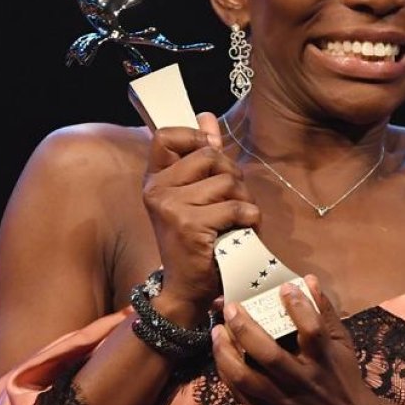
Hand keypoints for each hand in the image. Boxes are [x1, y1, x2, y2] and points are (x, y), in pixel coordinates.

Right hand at [142, 112, 260, 316]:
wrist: (188, 288)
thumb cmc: (196, 240)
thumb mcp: (195, 196)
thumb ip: (200, 155)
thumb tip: (206, 116)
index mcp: (155, 180)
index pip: (165, 136)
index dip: (194, 137)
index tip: (209, 153)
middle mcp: (157, 190)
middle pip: (211, 156)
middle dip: (232, 177)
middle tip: (231, 202)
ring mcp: (171, 207)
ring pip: (228, 182)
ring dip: (243, 202)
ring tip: (235, 222)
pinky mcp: (190, 225)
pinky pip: (236, 208)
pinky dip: (249, 220)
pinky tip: (240, 233)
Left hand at [212, 276, 381, 404]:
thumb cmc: (344, 380)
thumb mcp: (342, 345)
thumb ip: (325, 312)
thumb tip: (310, 280)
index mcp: (324, 360)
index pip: (311, 329)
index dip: (298, 306)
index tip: (284, 287)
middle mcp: (303, 380)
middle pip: (270, 354)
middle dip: (246, 328)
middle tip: (231, 308)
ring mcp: (284, 400)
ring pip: (247, 377)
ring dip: (227, 352)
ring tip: (217, 332)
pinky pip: (242, 393)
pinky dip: (227, 373)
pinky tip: (220, 356)